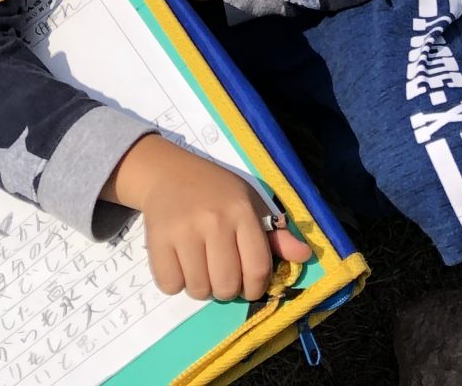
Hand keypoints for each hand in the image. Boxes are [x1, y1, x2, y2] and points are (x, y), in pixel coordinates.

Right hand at [107, 135, 311, 301]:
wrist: (167, 172)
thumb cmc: (216, 192)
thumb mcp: (250, 204)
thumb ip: (276, 235)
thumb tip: (305, 255)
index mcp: (241, 211)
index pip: (257, 268)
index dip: (255, 287)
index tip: (248, 286)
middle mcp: (214, 220)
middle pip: (227, 286)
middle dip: (227, 290)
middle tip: (221, 275)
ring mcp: (183, 230)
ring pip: (199, 289)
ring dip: (201, 287)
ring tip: (200, 267)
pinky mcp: (156, 240)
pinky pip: (170, 285)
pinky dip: (176, 282)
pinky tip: (180, 263)